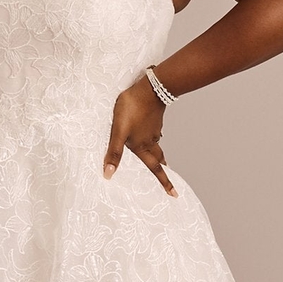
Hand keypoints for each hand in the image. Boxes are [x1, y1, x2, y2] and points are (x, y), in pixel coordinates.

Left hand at [103, 75, 177, 195]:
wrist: (150, 87)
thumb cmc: (132, 109)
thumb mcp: (118, 131)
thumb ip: (113, 153)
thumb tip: (108, 175)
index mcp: (142, 146)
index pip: (154, 169)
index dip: (164, 182)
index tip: (174, 194)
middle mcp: (151, 140)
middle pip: (158, 158)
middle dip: (162, 170)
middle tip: (168, 178)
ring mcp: (154, 129)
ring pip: (157, 145)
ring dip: (158, 154)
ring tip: (159, 159)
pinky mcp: (154, 118)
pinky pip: (154, 133)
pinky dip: (153, 138)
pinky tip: (150, 134)